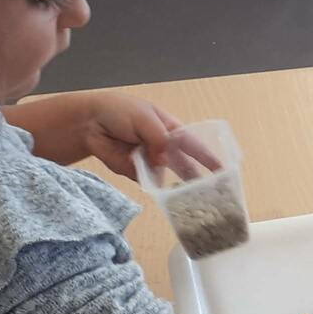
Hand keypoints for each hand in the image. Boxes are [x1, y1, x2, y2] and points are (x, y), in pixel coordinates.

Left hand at [14, 92, 216, 179]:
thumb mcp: (144, 117)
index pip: (194, 144)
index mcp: (169, 129)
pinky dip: (157, 189)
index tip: (223, 171)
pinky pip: (150, 183)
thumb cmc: (119, 111)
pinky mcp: (135, 173)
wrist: (89, 123)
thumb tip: (162, 162)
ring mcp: (150, 161)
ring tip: (193, 201)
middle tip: (212, 194)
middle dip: (198, 178)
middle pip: (185, 164)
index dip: (208, 157)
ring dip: (179, 188)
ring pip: (169, 177)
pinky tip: (168, 197)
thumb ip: (158, 138)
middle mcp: (163, 147)